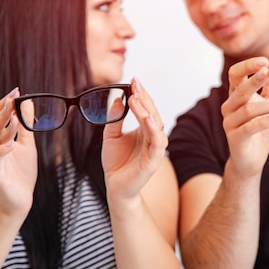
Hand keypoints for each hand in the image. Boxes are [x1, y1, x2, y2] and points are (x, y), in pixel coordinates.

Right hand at [0, 88, 36, 215]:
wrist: (21, 197)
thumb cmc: (22, 170)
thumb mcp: (27, 143)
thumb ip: (26, 124)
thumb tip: (26, 102)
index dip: (5, 104)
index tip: (16, 91)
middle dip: (3, 111)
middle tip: (12, 98)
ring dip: (4, 127)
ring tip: (14, 117)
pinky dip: (2, 150)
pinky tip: (11, 144)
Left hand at [101, 77, 167, 199]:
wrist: (115, 187)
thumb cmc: (115, 163)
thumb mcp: (110, 136)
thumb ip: (114, 119)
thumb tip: (118, 99)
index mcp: (144, 130)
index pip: (146, 108)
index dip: (141, 94)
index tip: (133, 80)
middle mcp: (152, 137)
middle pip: (153, 113)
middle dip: (144, 97)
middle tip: (135, 84)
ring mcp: (154, 148)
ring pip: (156, 125)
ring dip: (147, 110)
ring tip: (137, 98)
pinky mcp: (153, 161)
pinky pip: (157, 143)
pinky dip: (154, 129)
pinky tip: (148, 118)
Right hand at [221, 57, 268, 177]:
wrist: (254, 158)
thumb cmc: (261, 128)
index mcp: (236, 95)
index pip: (235, 75)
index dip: (247, 66)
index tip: (264, 61)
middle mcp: (229, 107)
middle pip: (239, 90)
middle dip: (254, 79)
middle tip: (268, 71)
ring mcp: (230, 123)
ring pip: (248, 110)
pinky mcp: (235, 138)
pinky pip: (248, 128)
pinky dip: (263, 122)